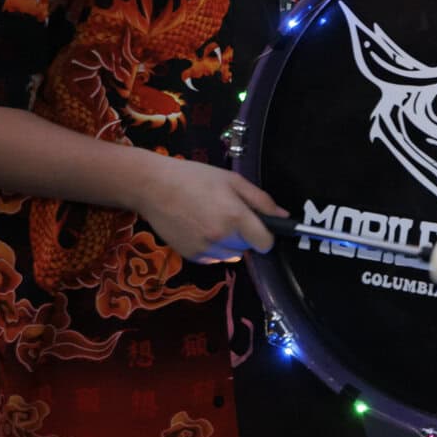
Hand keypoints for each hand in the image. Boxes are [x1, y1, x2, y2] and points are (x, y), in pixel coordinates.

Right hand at [129, 156, 286, 264]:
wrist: (153, 187)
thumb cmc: (195, 178)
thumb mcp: (233, 181)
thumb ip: (261, 201)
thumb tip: (284, 216)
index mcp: (235, 217)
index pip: (266, 243)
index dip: (267, 235)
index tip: (261, 226)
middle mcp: (221, 237)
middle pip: (249, 248)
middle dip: (246, 235)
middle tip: (230, 214)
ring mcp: (204, 249)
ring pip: (231, 255)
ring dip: (230, 243)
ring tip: (213, 219)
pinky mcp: (191, 256)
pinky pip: (213, 258)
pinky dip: (213, 248)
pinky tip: (200, 227)